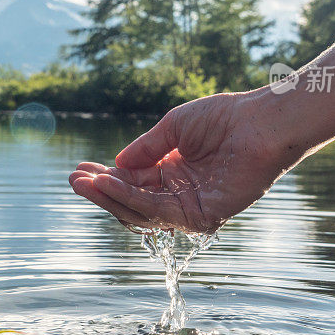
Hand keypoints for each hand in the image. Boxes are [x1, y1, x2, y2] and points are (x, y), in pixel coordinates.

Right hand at [69, 90, 302, 232]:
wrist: (261, 121)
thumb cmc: (223, 118)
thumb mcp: (173, 129)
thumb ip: (145, 149)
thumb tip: (115, 165)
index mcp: (173, 173)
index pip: (133, 183)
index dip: (105, 179)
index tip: (79, 170)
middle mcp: (180, 193)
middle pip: (132, 201)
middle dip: (101, 192)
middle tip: (73, 180)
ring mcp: (192, 207)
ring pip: (142, 211)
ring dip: (110, 197)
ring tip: (85, 183)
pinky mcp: (205, 215)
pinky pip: (162, 212)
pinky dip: (133, 200)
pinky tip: (111, 184)